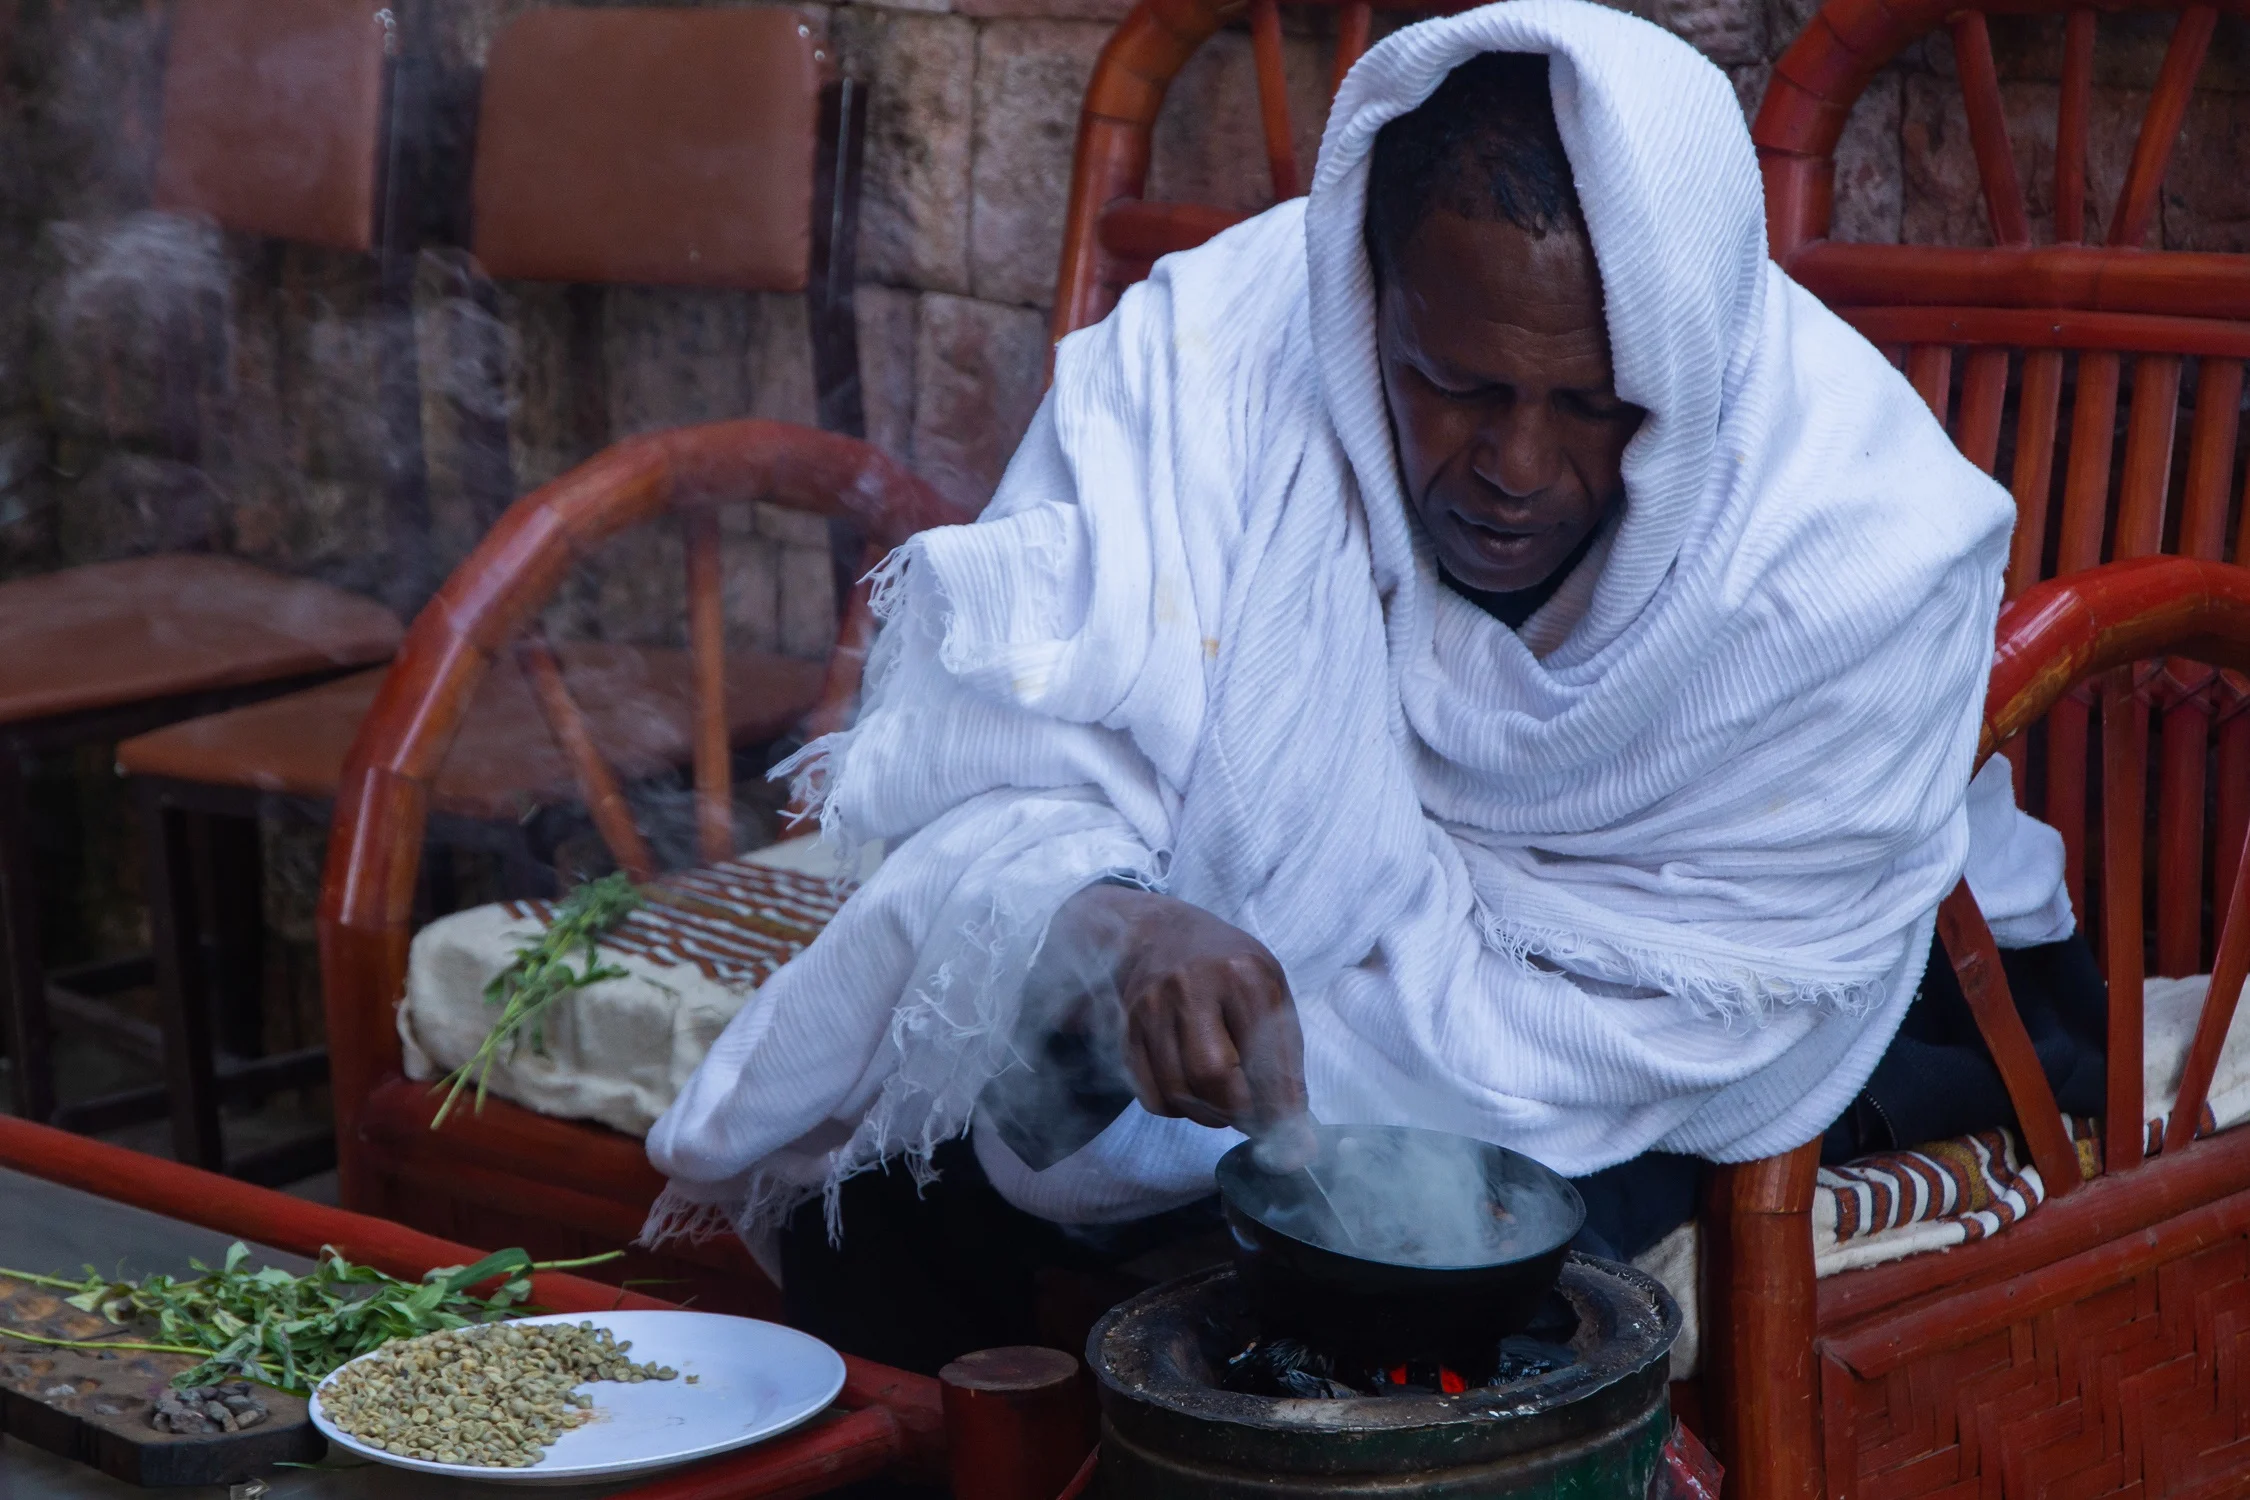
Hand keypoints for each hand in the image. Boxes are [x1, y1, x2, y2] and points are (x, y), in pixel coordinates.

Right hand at [1040, 884, 1307, 1144]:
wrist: (1161, 936)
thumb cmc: (1229, 969)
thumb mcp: (1270, 993)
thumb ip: (1285, 1061)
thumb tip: (1296, 1135)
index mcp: (1241, 975)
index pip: (1262, 1058)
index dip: (1278, 1107)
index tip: (1292, 1135)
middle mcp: (1191, 987)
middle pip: (1211, 1077)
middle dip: (1239, 1112)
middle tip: (1254, 1116)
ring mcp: (1152, 1008)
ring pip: (1179, 1092)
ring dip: (1210, 1114)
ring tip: (1226, 1102)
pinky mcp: (1127, 1031)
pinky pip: (1152, 1096)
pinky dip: (1179, 1108)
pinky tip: (1194, 1090)